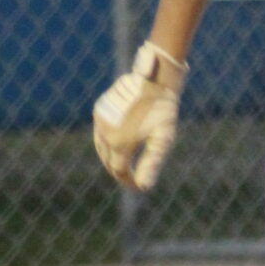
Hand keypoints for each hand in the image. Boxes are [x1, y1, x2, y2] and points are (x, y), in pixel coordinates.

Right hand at [92, 40, 186, 191]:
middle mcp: (105, 132)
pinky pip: (100, 131)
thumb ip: (151, 163)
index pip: (118, 170)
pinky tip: (116, 144)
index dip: (128, 181)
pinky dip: (106, 142)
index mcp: (120, 142)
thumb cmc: (164, 110)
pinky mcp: (100, 108)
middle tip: (130, 179)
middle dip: (117, 171)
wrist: (156, 78)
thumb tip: (144, 186)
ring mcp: (101, 119)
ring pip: (100, 146)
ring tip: (122, 165)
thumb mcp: (162, 139)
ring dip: (109, 157)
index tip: (139, 187)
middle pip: (107, 159)